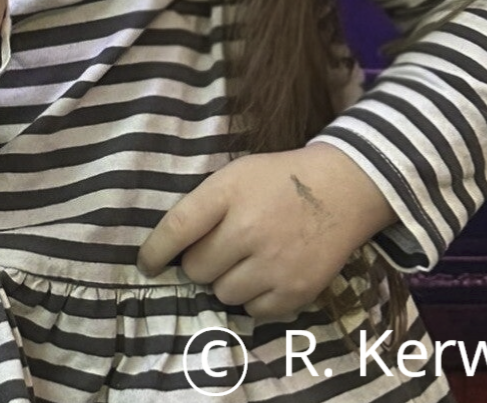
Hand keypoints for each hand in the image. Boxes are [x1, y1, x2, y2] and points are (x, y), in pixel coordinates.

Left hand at [135, 143, 398, 321]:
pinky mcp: (296, 291)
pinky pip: (253, 312)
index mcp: (228, 193)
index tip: (146, 265)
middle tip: (219, 250)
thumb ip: (205, 206)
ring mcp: (273, 264)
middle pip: (197, 268)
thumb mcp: (236, 174)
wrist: (340, 190)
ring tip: (246, 261)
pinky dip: (253, 299)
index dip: (155, 251)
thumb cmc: (278, 180)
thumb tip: (172, 248)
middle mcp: (248, 230)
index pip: (178, 228)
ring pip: (223, 294)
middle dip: (200, 263)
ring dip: (226, 282)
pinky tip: (266, 275)